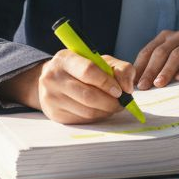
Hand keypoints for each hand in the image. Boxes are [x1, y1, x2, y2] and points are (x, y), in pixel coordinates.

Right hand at [0, 49, 135, 124]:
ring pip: (87, 111)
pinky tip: (99, 110)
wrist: (54, 79)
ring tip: (112, 105)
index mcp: (65, 59)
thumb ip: (121, 69)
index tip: (120, 91)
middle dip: (110, 102)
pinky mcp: (54, 114)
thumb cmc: (82, 68)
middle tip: (121, 102)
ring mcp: (51, 97)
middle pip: (88, 96)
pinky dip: (96, 117)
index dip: (107, 82)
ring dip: (105, 111)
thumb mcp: (101, 61)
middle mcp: (53, 77)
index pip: (88, 71)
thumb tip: (127, 87)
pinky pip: (82, 120)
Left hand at [132, 31, 178, 90]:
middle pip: (160, 53)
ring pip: (176, 55)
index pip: (148, 51)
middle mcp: (177, 36)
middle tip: (143, 86)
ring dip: (166, 70)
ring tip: (159, 84)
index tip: (132, 82)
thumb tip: (142, 84)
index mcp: (165, 37)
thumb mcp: (174, 55)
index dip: (139, 67)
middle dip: (150, 70)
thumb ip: (160, 65)